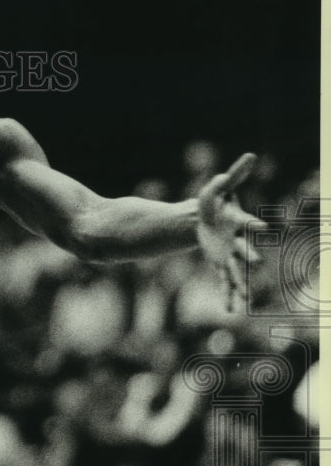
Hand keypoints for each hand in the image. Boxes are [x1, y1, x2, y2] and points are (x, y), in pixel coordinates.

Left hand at [195, 152, 262, 310]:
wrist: (203, 219)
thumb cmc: (213, 201)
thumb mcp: (218, 187)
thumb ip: (233, 175)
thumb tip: (251, 155)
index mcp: (236, 221)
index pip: (246, 222)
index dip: (253, 224)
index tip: (262, 227)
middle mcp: (236, 240)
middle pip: (243, 249)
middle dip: (249, 256)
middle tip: (256, 262)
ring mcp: (228, 254)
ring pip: (236, 271)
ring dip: (240, 284)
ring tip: (247, 300)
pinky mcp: (219, 263)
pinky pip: (223, 281)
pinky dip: (226, 295)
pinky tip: (230, 310)